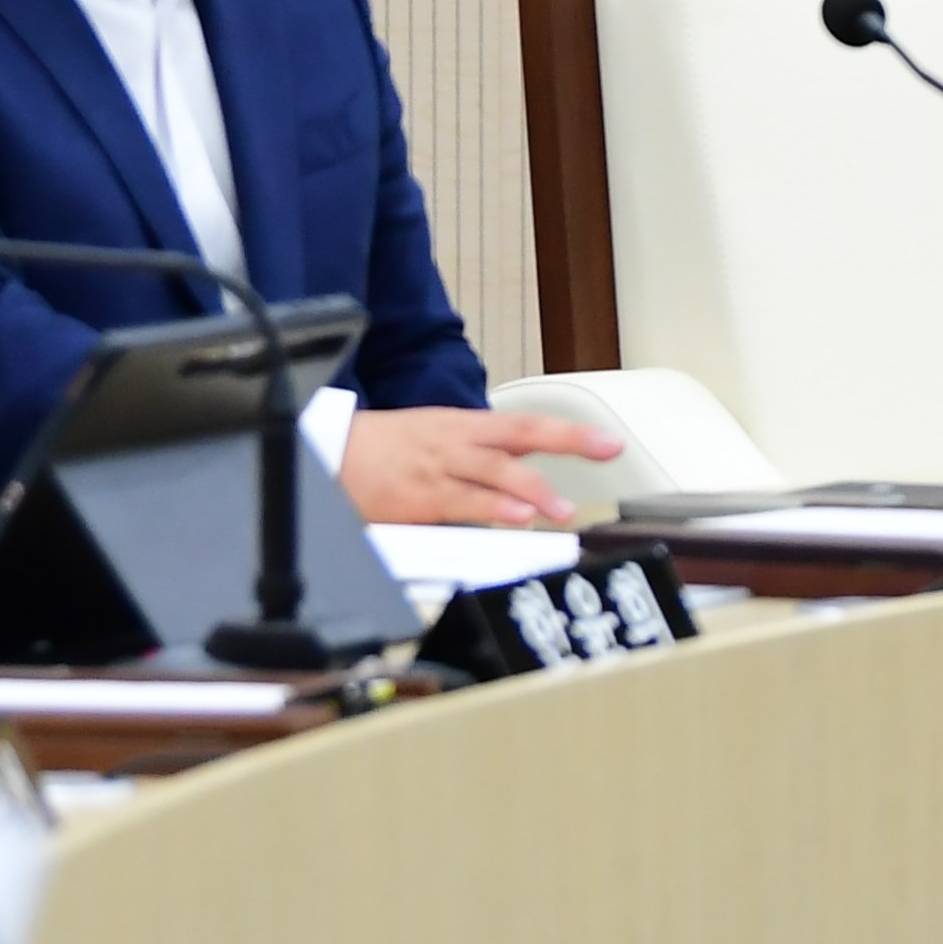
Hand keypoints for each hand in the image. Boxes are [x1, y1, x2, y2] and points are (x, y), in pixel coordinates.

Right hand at [335, 406, 619, 527]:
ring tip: (563, 509)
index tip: (610, 442)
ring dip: (533, 489)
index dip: (570, 433)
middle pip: (522, 435)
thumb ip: (480, 459)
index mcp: (466, 426)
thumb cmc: (386, 450)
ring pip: (496, 472)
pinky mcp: (422, 496)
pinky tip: (515, 518)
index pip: (527, 425)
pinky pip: (462, 501)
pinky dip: (492, 509)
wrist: (332, 453)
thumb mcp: (438, 441)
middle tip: (608, 450)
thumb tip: (518, 483)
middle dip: (569, 441)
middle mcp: (460, 441)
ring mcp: (442, 467)